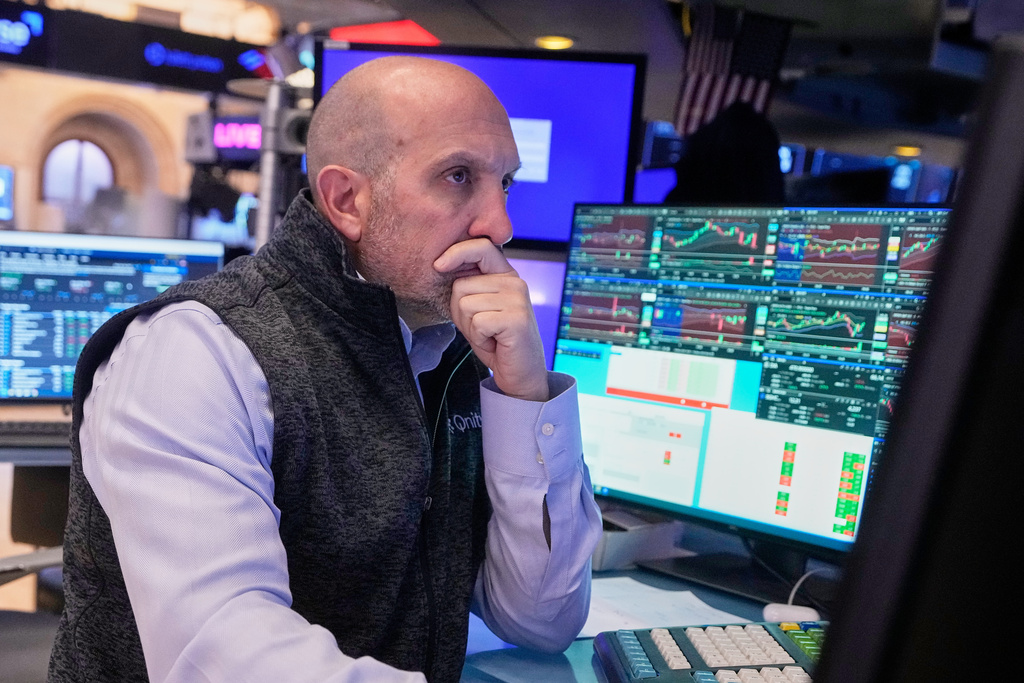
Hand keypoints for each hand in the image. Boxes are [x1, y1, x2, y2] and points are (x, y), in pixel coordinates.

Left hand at [434, 239, 548, 400]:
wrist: (520, 374)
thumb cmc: (496, 341)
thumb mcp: (479, 308)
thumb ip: (468, 287)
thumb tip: (442, 265)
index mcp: (506, 275)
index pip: (481, 246)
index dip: (456, 252)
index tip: (438, 265)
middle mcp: (515, 282)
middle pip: (461, 285)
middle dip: (460, 311)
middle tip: (481, 327)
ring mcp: (518, 298)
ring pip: (465, 304)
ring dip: (469, 327)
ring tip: (488, 335)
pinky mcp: (516, 318)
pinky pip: (476, 322)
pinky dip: (478, 338)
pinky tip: (494, 342)